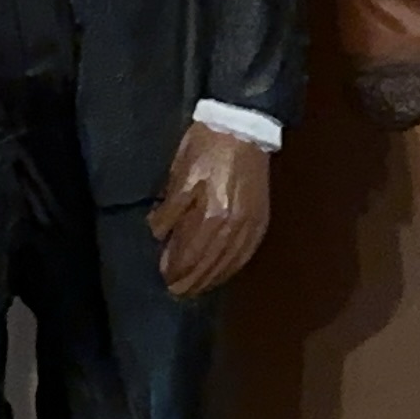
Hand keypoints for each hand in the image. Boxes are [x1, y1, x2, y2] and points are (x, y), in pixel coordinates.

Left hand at [146, 124, 272, 298]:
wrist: (243, 127)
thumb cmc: (205, 148)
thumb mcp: (179, 176)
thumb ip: (170, 211)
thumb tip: (159, 236)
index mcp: (210, 215)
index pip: (190, 255)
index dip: (175, 269)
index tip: (164, 278)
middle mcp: (232, 226)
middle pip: (209, 264)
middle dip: (191, 280)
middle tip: (177, 291)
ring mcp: (250, 224)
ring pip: (229, 263)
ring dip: (212, 278)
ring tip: (198, 287)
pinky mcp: (260, 219)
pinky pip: (246, 252)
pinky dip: (233, 267)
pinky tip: (224, 272)